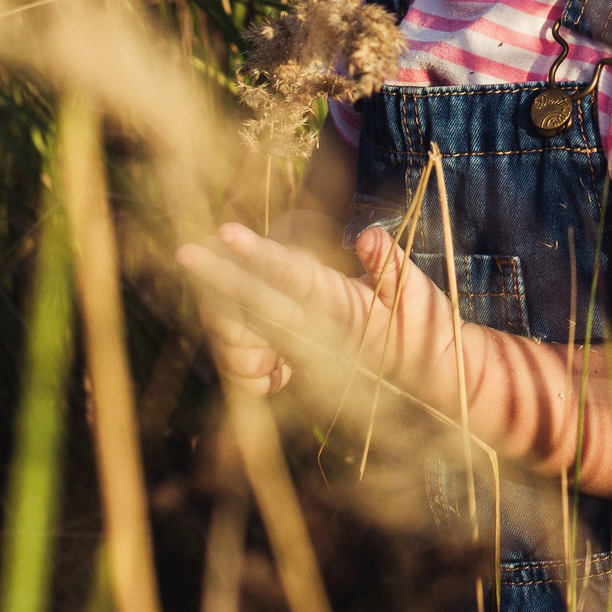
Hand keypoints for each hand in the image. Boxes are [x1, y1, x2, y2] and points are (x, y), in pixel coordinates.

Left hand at [178, 222, 462, 403]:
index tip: (227, 233)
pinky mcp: (304, 355)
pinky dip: (235, 313)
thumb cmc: (425, 331)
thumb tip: (367, 235)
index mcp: (343, 312)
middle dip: (221, 277)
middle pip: (259, 302)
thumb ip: (390, 265)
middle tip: (184, 251)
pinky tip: (213, 293)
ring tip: (191, 262)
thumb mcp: (418, 294)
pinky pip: (262, 333)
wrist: (428, 379)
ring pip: (255, 318)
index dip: (259, 256)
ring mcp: (307, 348)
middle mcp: (317, 334)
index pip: (293, 278)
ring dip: (220, 294)